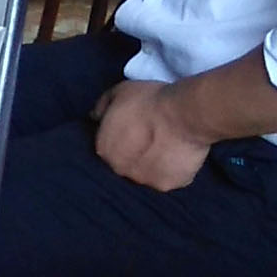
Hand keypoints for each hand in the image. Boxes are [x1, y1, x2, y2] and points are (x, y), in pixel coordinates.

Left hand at [92, 78, 210, 189]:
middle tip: (152, 137)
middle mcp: (121, 170)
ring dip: (154, 163)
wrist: (183, 115)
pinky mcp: (170, 185)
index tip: (134, 128)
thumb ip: (102, 107)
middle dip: (135, 153)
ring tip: (168, 145)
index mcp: (104, 149)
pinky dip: (174, 168)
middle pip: (126, 164)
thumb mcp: (119, 92)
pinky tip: (181, 154)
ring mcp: (146, 181)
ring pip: (148, 173)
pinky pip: (171, 177)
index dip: (122, 138)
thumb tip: (94, 117)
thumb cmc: (149, 101)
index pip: (108, 148)